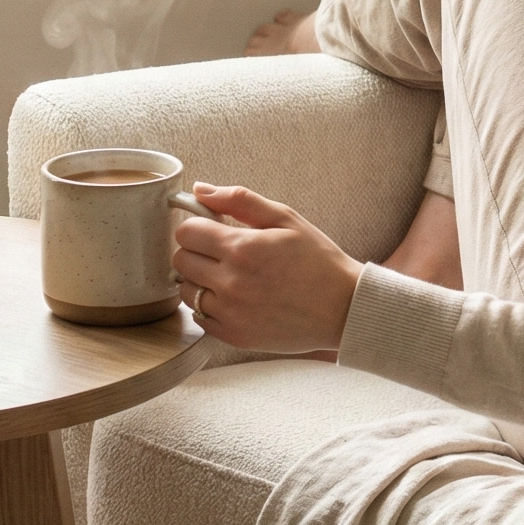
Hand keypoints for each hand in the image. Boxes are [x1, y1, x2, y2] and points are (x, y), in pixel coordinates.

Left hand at [172, 183, 359, 353]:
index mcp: (242, 248)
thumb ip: (240, 200)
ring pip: (186, 291)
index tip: (214, 230)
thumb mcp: (286, 218)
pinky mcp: (233, 335)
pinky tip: (236, 299)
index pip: (186, 232)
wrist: (343, 308)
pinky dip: (211, 307)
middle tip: (222, 253)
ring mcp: (230, 312)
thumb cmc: (318, 260)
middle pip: (180, 260)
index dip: (198, 227)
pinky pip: (200, 317)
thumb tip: (199, 190)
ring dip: (201, 280)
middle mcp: (230, 282)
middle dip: (197, 251)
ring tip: (230, 277)